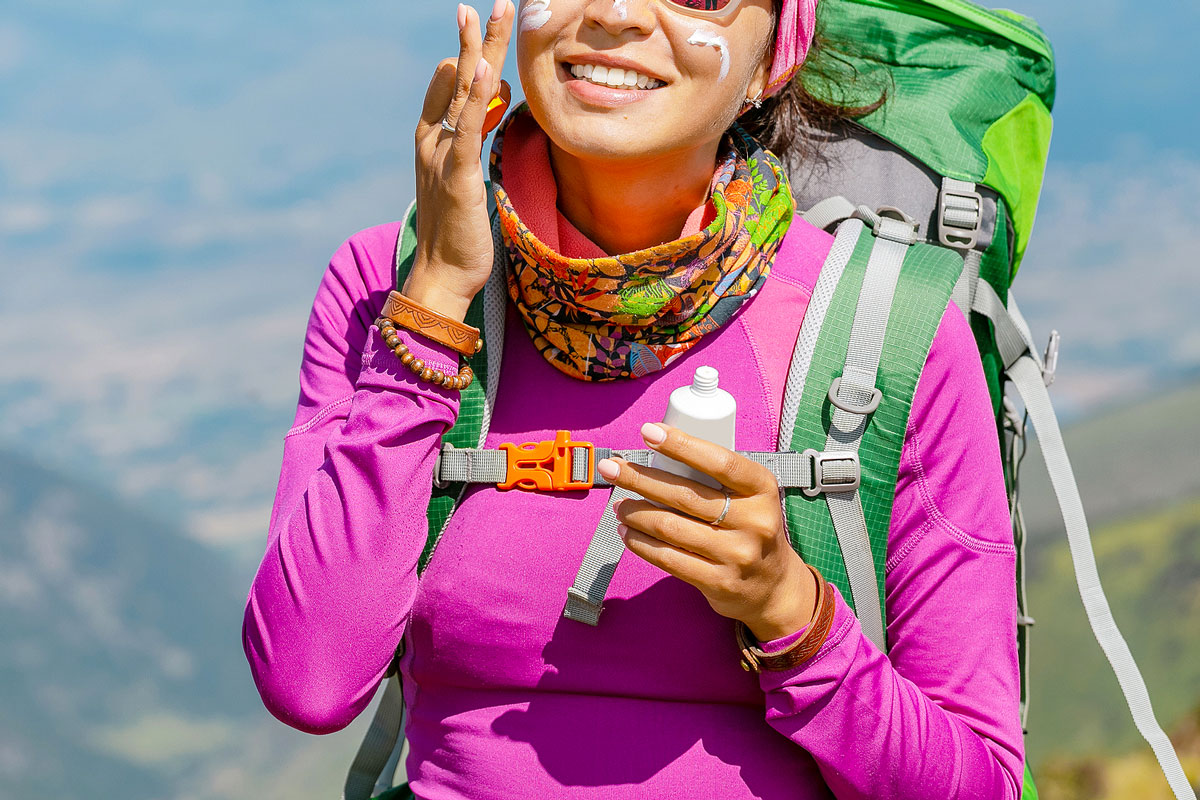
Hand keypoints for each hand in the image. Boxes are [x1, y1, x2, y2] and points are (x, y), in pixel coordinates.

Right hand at [409, 0, 515, 321]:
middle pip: (456, 80)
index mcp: (434, 144)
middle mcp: (432, 143)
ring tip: (488, 14)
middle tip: (485, 5)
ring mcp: (441, 158)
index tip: (481, 29)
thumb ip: (470, 145)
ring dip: (477, 52)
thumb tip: (486, 110)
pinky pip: (467, 129)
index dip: (469, 59)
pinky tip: (483, 68)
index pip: (451, 89)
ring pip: (462, 95)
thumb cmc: (456, 236)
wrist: (441, 278)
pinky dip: (475, 98)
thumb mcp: (465, 182)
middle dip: (473, 40)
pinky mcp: (457, 177)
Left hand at [599, 423, 819, 642]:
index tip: (648, 431)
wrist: (774, 587)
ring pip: (670, 527)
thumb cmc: (751, 529)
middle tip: (612, 468)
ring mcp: (736, 554)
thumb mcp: (751, 497)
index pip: (719, 462)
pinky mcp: (719, 582)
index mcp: (762, 489)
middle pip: (684, 495)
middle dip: (640, 478)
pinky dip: (640, 543)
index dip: (681, 444)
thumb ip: (716, 480)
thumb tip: (656, 457)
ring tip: (618, 503)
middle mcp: (754, 521)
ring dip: (635, 512)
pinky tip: (626, 531)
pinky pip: (668, 558)